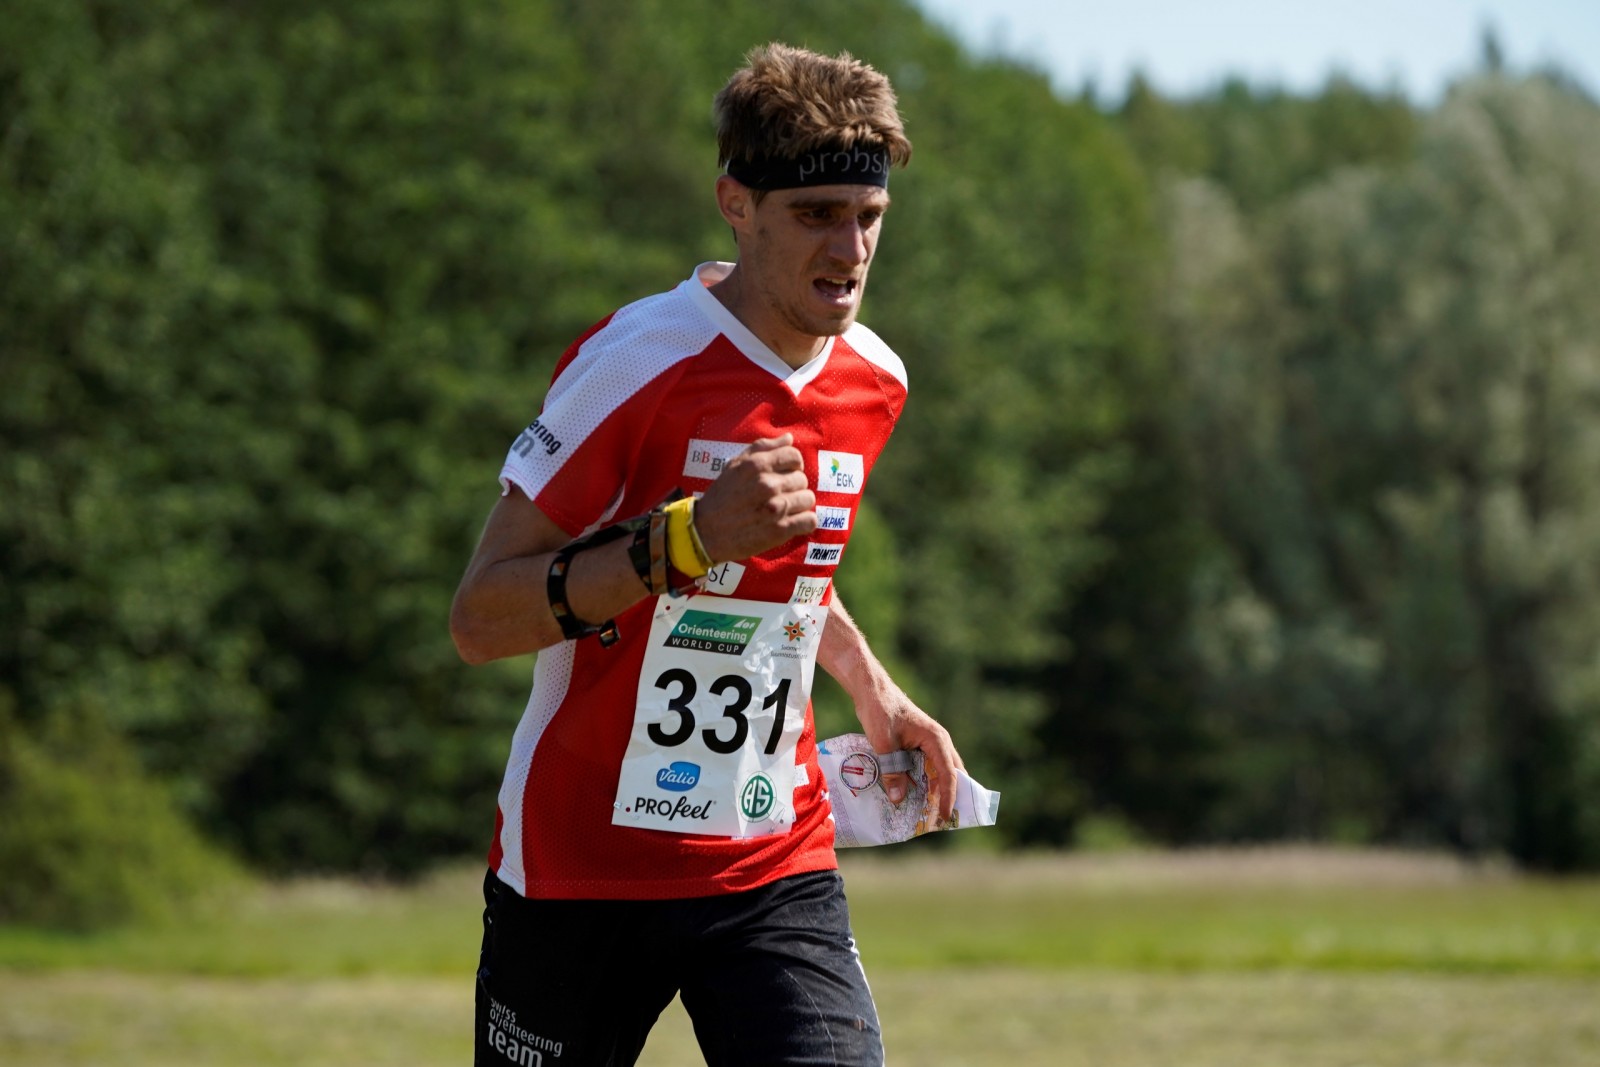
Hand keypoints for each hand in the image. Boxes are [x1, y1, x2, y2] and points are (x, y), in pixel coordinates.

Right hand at [692, 434, 816, 561]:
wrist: (706, 532)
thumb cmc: (721, 497)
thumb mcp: (734, 465)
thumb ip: (762, 448)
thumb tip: (788, 438)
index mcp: (757, 465)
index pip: (795, 455)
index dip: (792, 465)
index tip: (784, 475)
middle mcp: (768, 484)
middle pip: (802, 479)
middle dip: (792, 487)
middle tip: (777, 496)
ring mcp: (776, 508)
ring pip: (808, 499)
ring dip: (798, 505)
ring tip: (783, 510)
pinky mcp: (780, 530)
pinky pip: (810, 520)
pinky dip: (803, 523)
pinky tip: (791, 523)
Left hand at [861, 693, 963, 825]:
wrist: (872, 691)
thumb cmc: (880, 712)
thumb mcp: (883, 744)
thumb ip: (892, 771)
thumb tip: (898, 800)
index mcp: (936, 740)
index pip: (948, 774)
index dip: (948, 798)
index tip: (945, 818)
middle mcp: (938, 742)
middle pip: (950, 774)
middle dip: (947, 797)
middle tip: (941, 821)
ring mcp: (929, 743)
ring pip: (938, 772)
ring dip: (934, 791)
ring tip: (927, 813)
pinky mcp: (918, 745)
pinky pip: (925, 767)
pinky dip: (922, 782)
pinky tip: (911, 795)